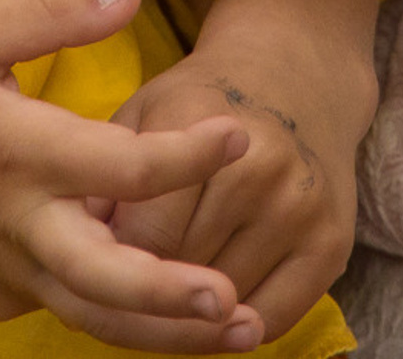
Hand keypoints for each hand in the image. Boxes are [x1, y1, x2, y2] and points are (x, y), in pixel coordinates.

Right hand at [0, 0, 263, 352]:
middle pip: (108, 279)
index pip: (120, 168)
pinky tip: (157, 296)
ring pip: (93, 314)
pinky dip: (110, 305)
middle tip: (238, 304)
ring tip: (238, 328)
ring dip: (165, 330)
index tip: (240, 137)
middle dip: (177, 298)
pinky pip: (56, 301)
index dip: (188, 155)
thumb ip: (51, 13)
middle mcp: (13, 223)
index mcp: (14, 150)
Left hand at [105, 43, 364, 342]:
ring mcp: (301, 208)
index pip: (145, 238)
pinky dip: (239, 324)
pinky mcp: (333, 244)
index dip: (113, 262)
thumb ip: (105, 176)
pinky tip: (219, 301)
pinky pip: (272, 320)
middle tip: (129, 282)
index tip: (97, 266)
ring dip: (192, 309)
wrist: (295, 77)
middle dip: (149, 286)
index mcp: (200, 124)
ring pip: (226, 307)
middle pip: (184, 276)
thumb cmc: (199, 103)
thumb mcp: (144, 114)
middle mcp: (259, 167)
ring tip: (172, 286)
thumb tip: (69, 251)